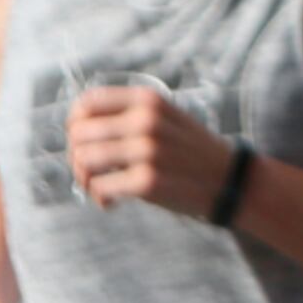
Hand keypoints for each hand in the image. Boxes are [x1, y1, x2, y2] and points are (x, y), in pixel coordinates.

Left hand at [66, 84, 236, 218]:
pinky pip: (100, 187)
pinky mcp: (148, 181)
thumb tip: (76, 128)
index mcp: (149, 100)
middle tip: (91, 173)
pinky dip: (101, 198)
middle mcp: (147, 120)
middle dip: (77, 156)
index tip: (84, 142)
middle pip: (80, 133)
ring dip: (85, 179)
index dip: (75, 124)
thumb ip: (127, 116)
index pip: (87, 103)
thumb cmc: (188, 151)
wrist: (227, 180)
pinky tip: (113, 202)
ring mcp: (148, 150)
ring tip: (99, 188)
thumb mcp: (165, 117)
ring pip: (84, 159)